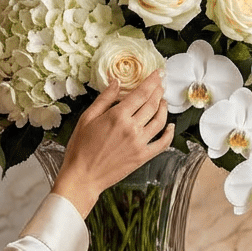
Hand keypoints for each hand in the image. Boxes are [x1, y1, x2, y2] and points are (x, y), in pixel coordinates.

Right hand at [53, 71, 173, 217]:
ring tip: (163, 101)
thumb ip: (104, 99)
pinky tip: (171, 125)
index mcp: (117, 116)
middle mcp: (132, 128)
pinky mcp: (143, 157)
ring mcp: (140, 143)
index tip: (158, 73)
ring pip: (160, 121)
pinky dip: (170, 133)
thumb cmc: (80, 148)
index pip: (141, 93)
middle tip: (161, 83)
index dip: (152, 81)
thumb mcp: (87, 118)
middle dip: (159, 91)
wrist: (83, 177)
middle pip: (153, 104)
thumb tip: (116, 82)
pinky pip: (163, 143)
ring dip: (164, 108)